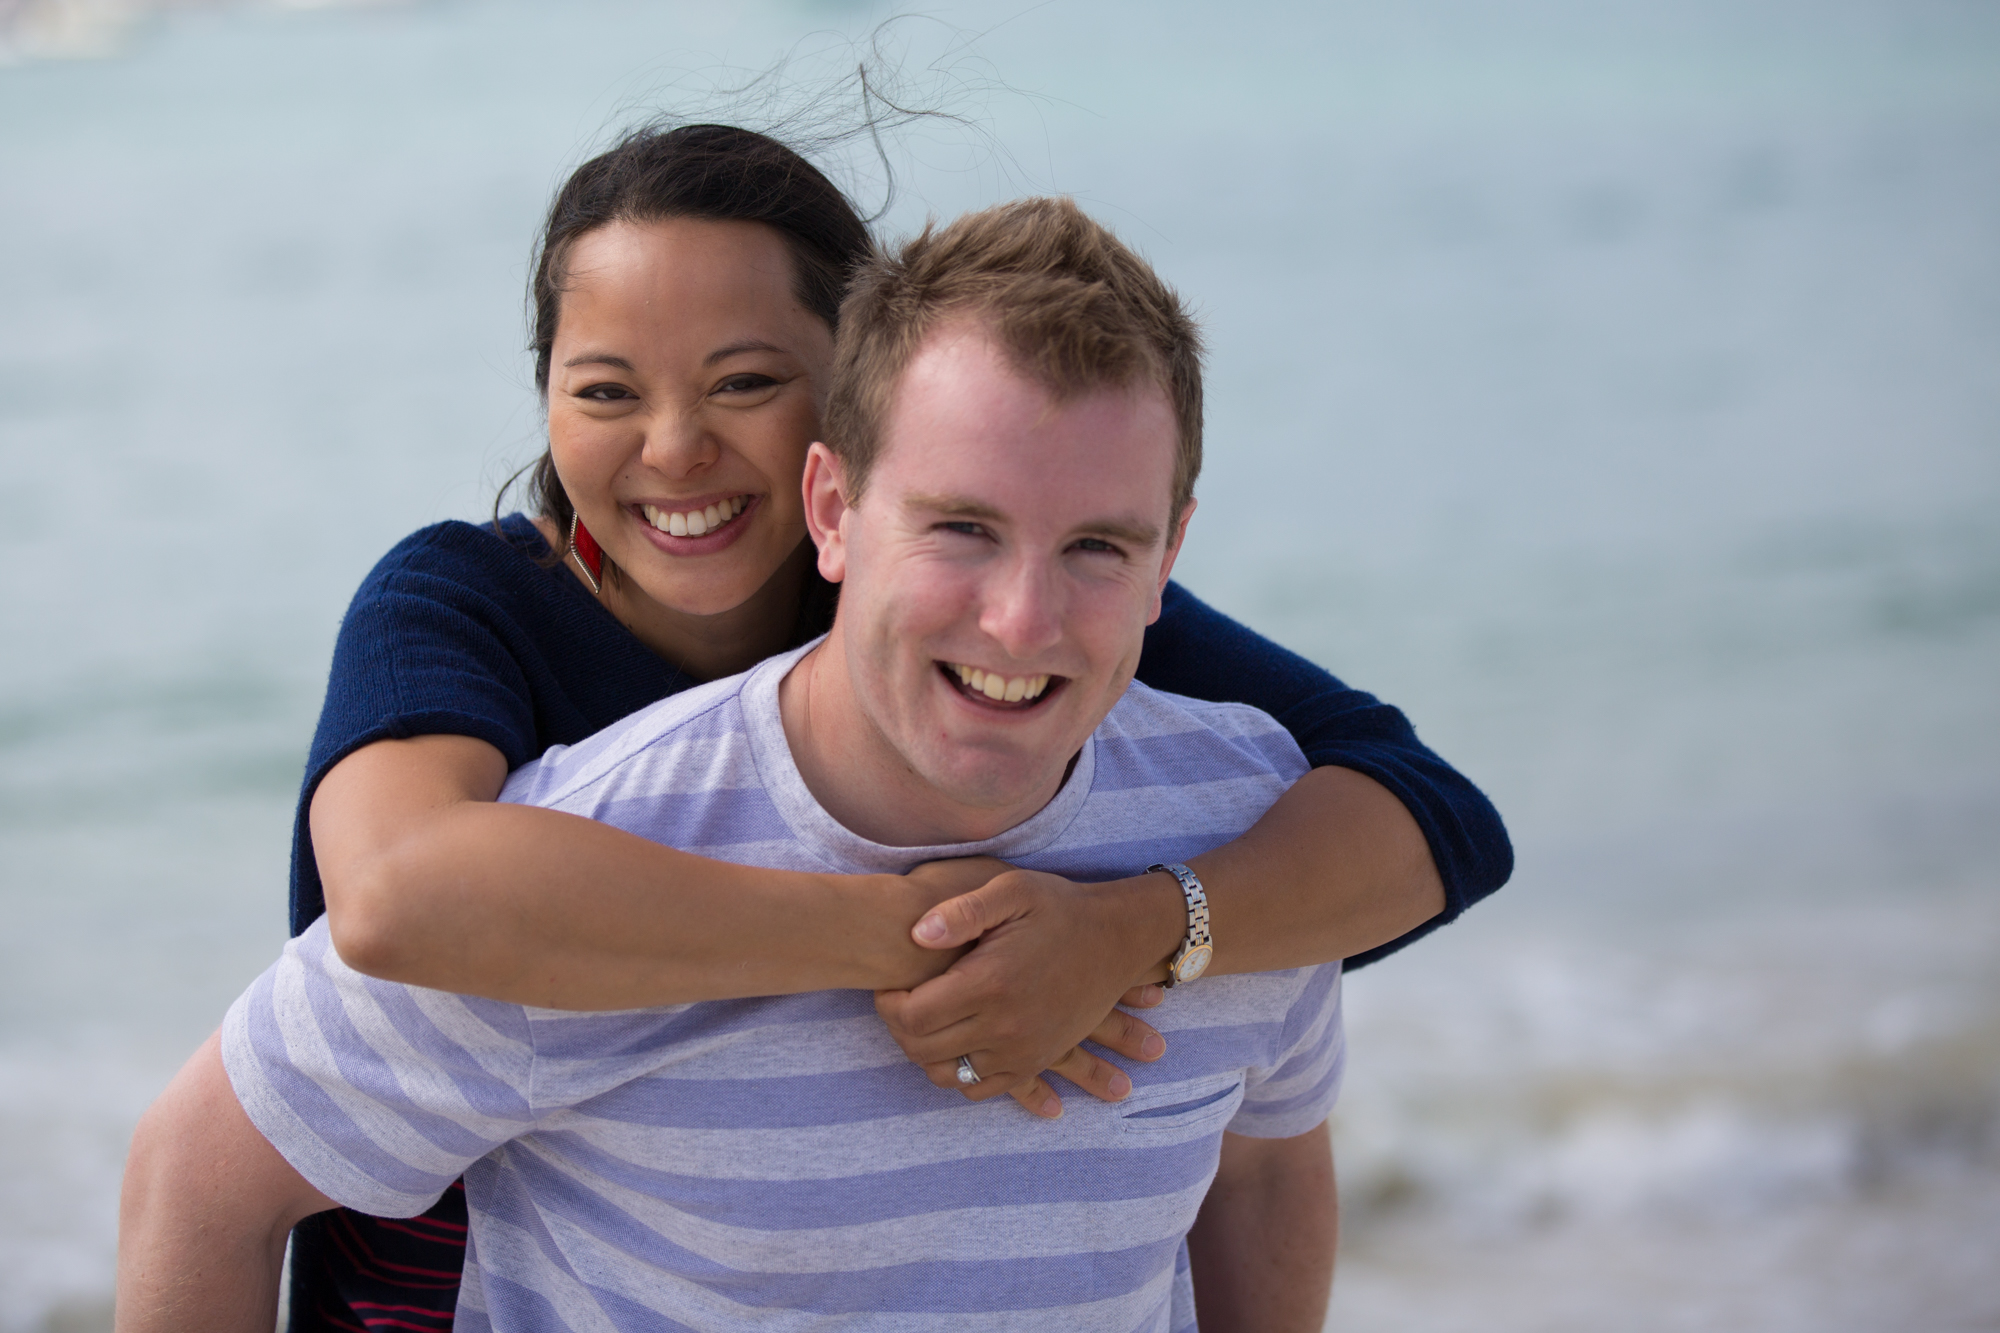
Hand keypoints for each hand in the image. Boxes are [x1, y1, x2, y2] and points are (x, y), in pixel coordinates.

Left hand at [874, 866, 1183, 1117]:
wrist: (1117, 939)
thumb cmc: (1060, 909)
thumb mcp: (1012, 890)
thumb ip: (961, 911)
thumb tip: (915, 934)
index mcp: (991, 983)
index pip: (912, 1016)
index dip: (888, 1004)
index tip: (890, 984)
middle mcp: (1005, 1026)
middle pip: (922, 1050)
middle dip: (900, 1028)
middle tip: (900, 1002)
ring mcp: (1022, 1050)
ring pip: (948, 1075)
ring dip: (926, 1053)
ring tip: (925, 1022)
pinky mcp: (1036, 1061)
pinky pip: (982, 1089)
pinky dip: (959, 1075)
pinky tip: (955, 1046)